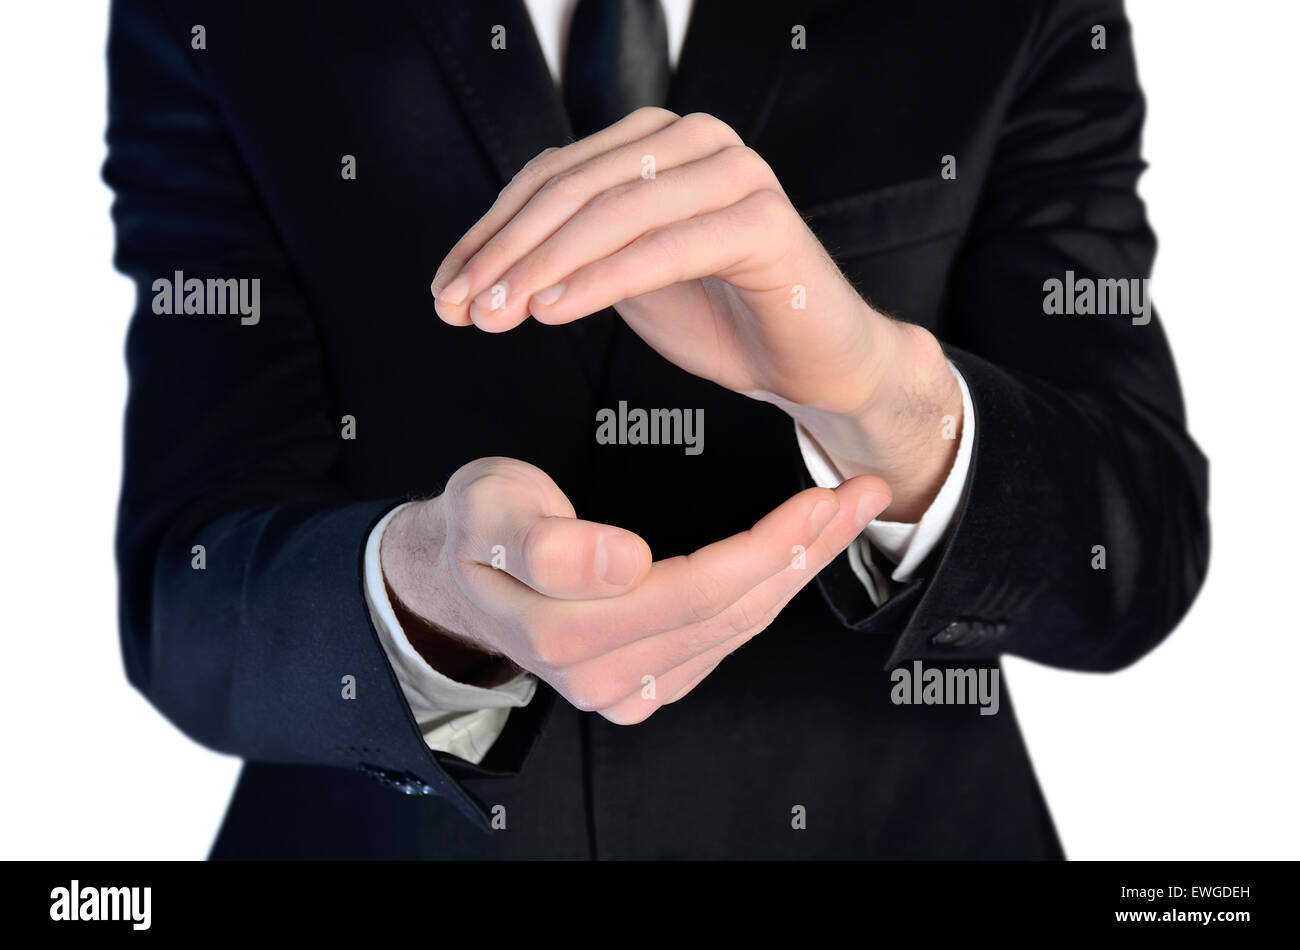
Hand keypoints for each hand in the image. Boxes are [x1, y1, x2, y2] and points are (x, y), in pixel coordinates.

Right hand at [381, 456, 890, 723]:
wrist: (458, 577)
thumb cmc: (478, 529)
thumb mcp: (491, 510)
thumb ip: (545, 542)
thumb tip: (623, 566)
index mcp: (568, 631)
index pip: (700, 588)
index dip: (773, 543)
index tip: (827, 493)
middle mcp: (603, 676)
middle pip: (733, 612)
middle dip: (807, 551)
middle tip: (863, 493)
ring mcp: (626, 690)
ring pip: (738, 627)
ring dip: (801, 569)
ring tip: (849, 512)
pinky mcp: (645, 687)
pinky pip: (724, 640)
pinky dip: (770, 593)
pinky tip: (801, 553)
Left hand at [431, 108, 960, 519]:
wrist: (816, 362)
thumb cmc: (725, 318)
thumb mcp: (626, 278)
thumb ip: (570, 252)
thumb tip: (481, 265)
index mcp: (659, 142)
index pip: (552, 178)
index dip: (489, 233)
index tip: (446, 289)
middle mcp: (697, 141)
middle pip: (573, 190)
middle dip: (504, 253)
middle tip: (460, 307)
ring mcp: (735, 175)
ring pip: (611, 213)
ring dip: (540, 268)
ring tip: (494, 314)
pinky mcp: (764, 222)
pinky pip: (662, 249)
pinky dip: (599, 280)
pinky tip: (552, 311)